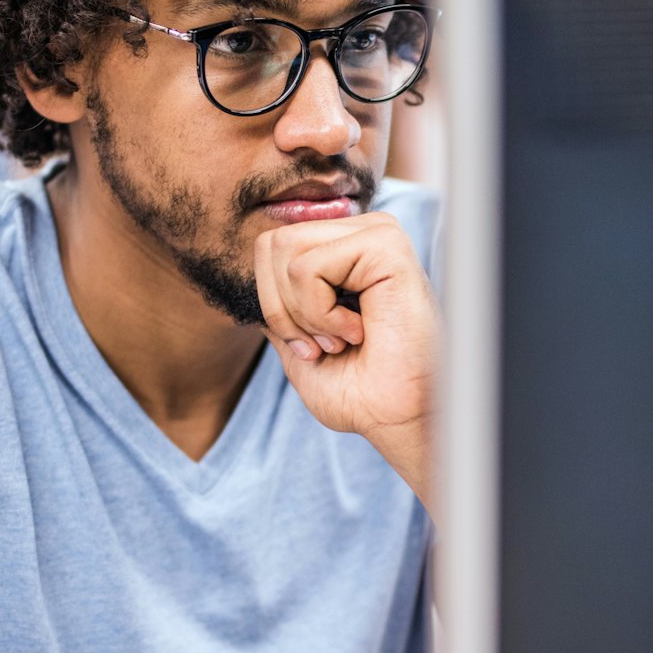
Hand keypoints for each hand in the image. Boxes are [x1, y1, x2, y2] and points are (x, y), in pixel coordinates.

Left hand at [253, 213, 436, 506]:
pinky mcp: (386, 246)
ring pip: (286, 251)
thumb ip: (277, 302)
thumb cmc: (360, 391)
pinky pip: (308, 267)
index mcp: (347, 251)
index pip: (270, 246)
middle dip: (282, 309)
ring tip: (344, 338)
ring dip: (304, 314)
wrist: (398, 419)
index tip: (312, 345)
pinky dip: (321, 314)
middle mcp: (364, 233)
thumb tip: (255, 269)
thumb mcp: (297, 342)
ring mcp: (377, 234)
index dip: (272, 305)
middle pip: (272, 244)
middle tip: (324, 344)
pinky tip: (359, 331)